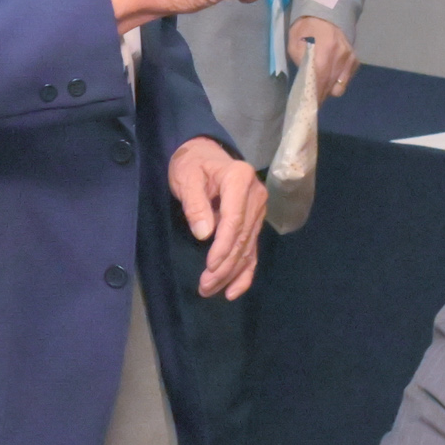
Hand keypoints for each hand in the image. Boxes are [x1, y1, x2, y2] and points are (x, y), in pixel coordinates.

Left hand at [169, 136, 267, 297]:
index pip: (235, 220)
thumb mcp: (186, 177)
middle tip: (205, 287)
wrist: (203, 153)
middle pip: (242, 238)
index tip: (209, 268)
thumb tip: (204, 234)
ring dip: (231, 273)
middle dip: (225, 266)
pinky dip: (246, 272)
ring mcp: (259, 209)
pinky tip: (234, 290)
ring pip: (248, 247)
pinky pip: (253, 249)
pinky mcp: (255, 221)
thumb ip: (195, 204)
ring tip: (211, 290)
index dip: (223, 247)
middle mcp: (256, 195)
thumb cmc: (191, 164)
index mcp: (240, 179)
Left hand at [287, 14, 358, 98]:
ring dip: (328, 89)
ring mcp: (350, 59)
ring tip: (319, 85)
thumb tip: (306, 80)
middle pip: (330, 87)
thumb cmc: (306, 28)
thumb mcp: (294, 42)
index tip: (309, 105)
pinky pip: (346, 81)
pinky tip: (329, 75)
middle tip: (311, 98)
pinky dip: (337, 82)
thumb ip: (300, 61)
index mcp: (325, 51)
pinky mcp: (355, 61)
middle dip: (320, 95)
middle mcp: (341, 57)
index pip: (320, 81)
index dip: (315, 96)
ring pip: (339, 87)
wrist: (326, 14)